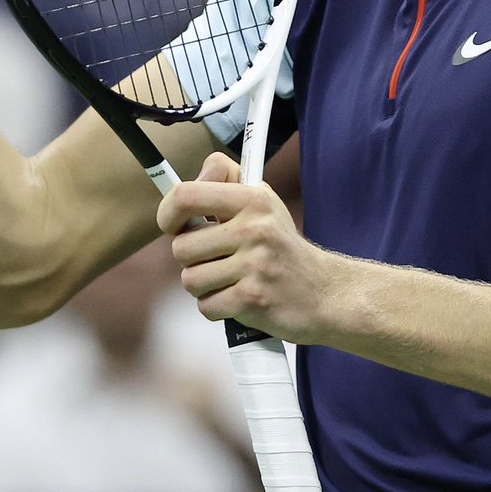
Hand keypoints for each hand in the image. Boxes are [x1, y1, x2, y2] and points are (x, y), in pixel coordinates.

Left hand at [158, 152, 334, 343]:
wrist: (323, 291)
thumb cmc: (280, 245)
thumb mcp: (261, 202)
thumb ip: (223, 184)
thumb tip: (180, 186)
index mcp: (252, 198)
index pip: (187, 196)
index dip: (168, 212)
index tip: (172, 225)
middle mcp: (254, 227)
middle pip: (181, 247)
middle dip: (190, 259)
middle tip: (214, 259)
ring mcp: (255, 264)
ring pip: (190, 279)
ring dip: (203, 285)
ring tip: (228, 279)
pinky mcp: (253, 298)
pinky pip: (206, 305)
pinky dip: (216, 307)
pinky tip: (236, 298)